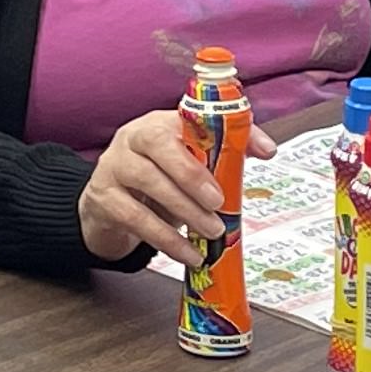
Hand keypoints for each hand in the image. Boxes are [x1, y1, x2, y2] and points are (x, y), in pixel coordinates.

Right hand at [75, 107, 272, 267]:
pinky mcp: (103, 199)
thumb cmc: (157, 182)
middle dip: (192, 172)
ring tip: (211, 232)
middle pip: (159, 143)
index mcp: (159, 123)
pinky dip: (165, 238)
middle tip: (219, 202)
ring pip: (146, 179)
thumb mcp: (189, 167)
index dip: (225, 130)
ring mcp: (113, 166)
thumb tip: (267, 149)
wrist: (108, 208)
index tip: (258, 151)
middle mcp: (132, 138)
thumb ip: (224, 155)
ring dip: (183, 209)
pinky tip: (188, 253)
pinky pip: (135, 217)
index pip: (191, 117)